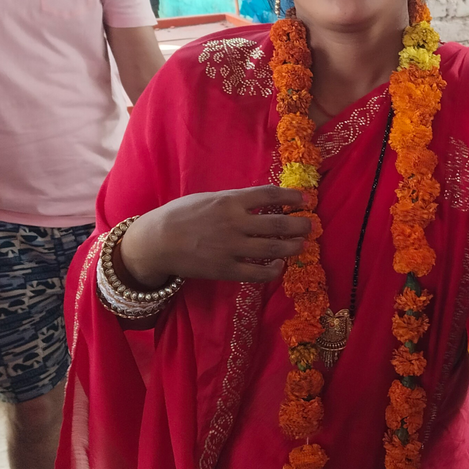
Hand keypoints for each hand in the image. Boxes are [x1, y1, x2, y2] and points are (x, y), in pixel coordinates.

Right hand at [117, 186, 310, 285]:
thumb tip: (261, 201)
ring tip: (301, 245)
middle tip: (311, 225)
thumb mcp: (207, 198)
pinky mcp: (227, 269)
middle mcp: (235, 223)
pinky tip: (279, 266)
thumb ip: (234, 200)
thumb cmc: (180, 215)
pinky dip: (273, 270)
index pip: (269, 195)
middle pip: (278, 224)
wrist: (157, 242)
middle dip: (299, 224)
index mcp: (230, 200)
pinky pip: (258, 272)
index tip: (306, 199)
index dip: (292, 197)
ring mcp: (232, 248)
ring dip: (292, 246)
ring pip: (273, 248)